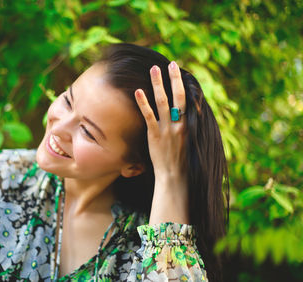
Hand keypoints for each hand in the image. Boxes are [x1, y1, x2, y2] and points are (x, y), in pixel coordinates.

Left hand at [135, 61, 188, 223]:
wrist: (175, 177)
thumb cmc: (183, 161)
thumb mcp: (189, 141)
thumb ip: (187, 126)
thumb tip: (186, 115)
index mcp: (190, 124)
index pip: (188, 99)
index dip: (183, 84)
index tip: (179, 71)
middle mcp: (180, 123)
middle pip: (178, 96)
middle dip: (174, 79)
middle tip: (171, 64)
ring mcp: (167, 128)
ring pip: (163, 102)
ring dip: (158, 84)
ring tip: (154, 69)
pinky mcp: (155, 135)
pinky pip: (149, 116)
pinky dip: (143, 103)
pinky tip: (138, 91)